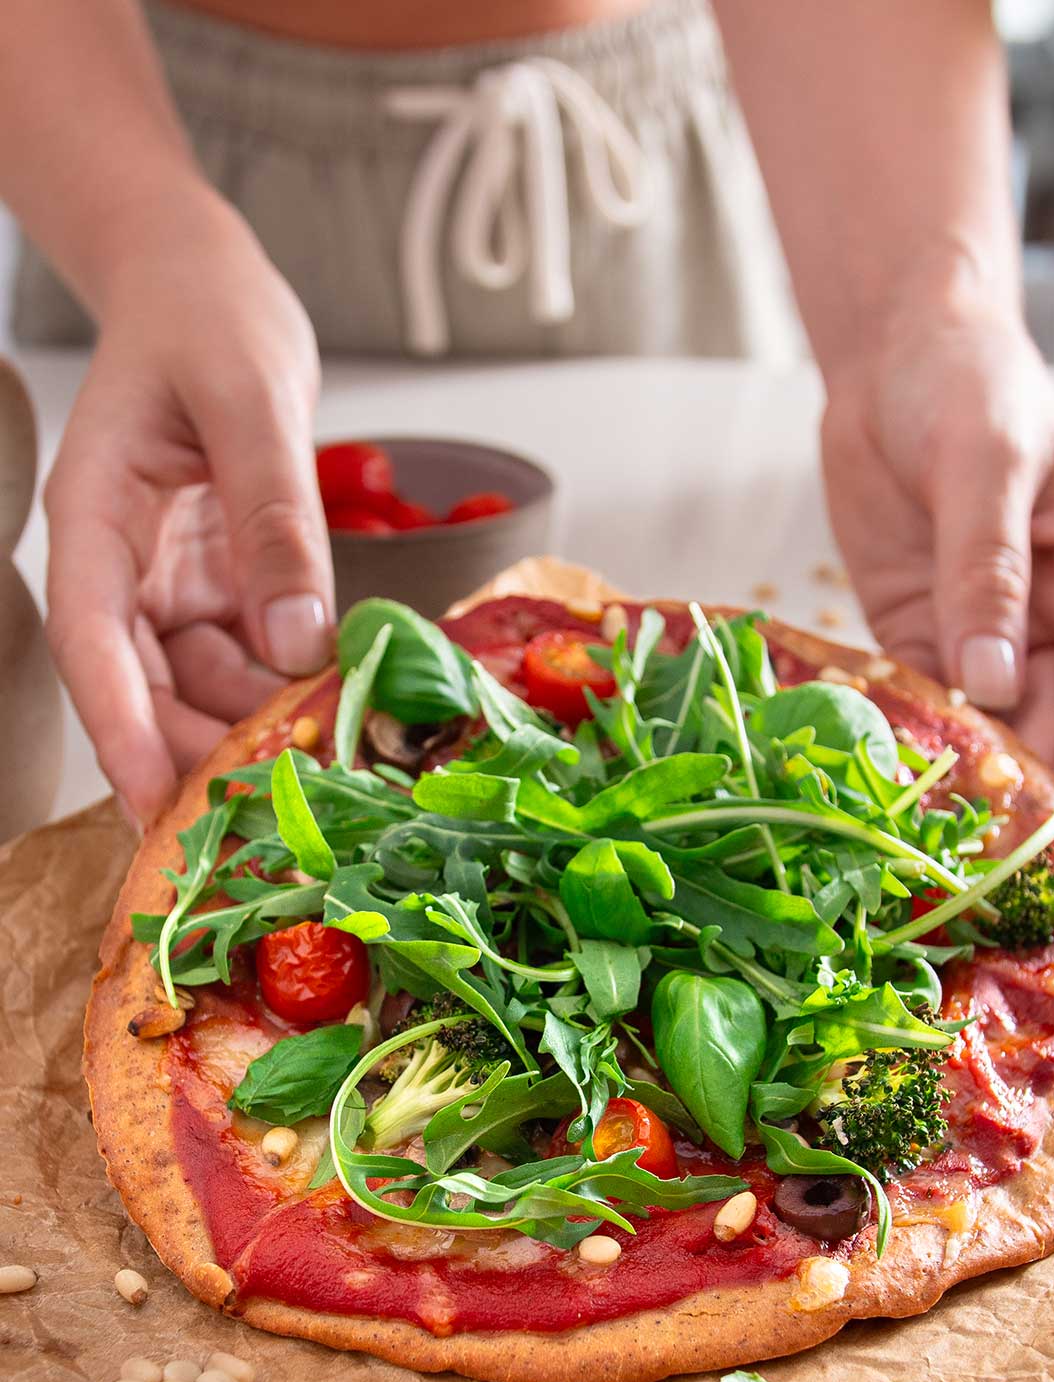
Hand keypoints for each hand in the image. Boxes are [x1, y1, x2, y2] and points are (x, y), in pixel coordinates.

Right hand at [44, 200, 333, 824]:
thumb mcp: (251, 402)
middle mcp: (122, 566)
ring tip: (331, 765)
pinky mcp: (217, 585)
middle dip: (203, 751)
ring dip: (256, 727)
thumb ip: (273, 523)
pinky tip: (341, 709)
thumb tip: (296, 646)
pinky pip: (246, 657)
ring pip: (201, 687)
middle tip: (281, 809)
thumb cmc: (205, 313)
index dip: (121, 734)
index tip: (155, 808)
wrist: (204, 279)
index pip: (92, 646)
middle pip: (147, 688)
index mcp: (94, 518)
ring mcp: (169, 582)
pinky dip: (287, 687)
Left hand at [820, 304, 1053, 834]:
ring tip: (943, 846)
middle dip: (1038, 792)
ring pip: (990, 728)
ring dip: (970, 782)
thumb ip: (988, 570)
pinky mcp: (922, 638)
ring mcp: (986, 636)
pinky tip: (889, 789)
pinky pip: (923, 705)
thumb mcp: (985, 464)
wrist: (894, 358)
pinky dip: (912, 745)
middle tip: (1010, 868)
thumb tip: (994, 682)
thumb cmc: (967, 386)